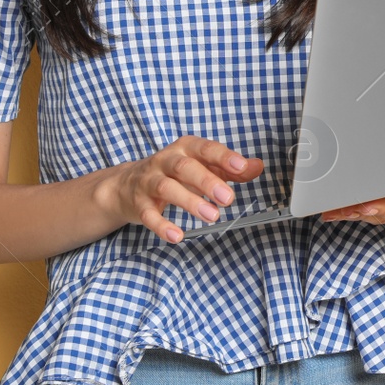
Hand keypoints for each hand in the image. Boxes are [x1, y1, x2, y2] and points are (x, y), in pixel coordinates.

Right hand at [103, 135, 264, 243]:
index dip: (223, 156)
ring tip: (211, 216)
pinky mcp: (139, 203)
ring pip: (167, 188)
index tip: (241, 166)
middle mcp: (165, 161)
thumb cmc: (174, 173)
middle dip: (207, 181)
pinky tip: (177, 235)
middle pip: (185, 167)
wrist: (128, 184)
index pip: (205, 148)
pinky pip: (149, 214)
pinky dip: (162, 225)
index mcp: (185, 149)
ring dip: (190, 202)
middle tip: (228, 199)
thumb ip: (230, 168)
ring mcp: (149, 181)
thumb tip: (257, 166)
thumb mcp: (203, 166)